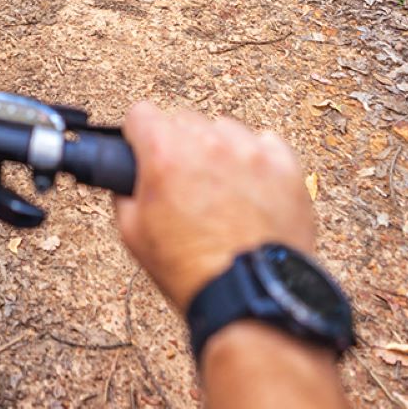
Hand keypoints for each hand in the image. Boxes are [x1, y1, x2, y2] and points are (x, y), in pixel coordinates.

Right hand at [114, 103, 315, 312]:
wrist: (248, 295)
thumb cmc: (192, 270)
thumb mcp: (133, 235)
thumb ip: (124, 193)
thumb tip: (126, 179)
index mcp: (165, 153)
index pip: (141, 112)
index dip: (139, 134)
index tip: (144, 147)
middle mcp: (208, 143)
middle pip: (184, 119)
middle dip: (178, 144)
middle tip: (183, 181)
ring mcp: (250, 152)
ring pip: (225, 129)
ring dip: (218, 149)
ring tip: (221, 188)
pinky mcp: (283, 166)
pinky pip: (265, 144)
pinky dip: (256, 160)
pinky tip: (250, 188)